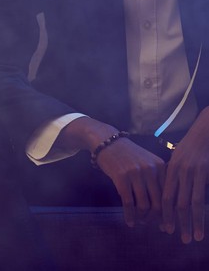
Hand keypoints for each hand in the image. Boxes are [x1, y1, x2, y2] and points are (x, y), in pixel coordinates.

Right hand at [94, 138, 165, 228]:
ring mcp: (136, 174)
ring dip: (142, 218)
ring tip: (139, 221)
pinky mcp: (121, 178)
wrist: (106, 141)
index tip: (164, 222)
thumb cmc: (127, 154)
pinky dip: (129, 215)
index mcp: (160, 167)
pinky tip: (129, 222)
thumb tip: (164, 205)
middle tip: (150, 224)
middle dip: (155, 218)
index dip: (168, 212)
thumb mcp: (147, 162)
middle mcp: (151, 170)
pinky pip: (128, 203)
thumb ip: (157, 178)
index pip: (169, 195)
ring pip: (144, 205)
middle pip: (159, 203)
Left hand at [161, 108, 208, 242]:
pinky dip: (202, 212)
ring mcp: (192, 173)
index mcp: (171, 170)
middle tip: (181, 239)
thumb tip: (171, 189)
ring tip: (194, 237)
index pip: (165, 197)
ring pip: (190, 203)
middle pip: (176, 203)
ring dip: (192, 222)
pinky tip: (203, 223)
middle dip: (177, 222)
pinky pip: (201, 196)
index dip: (164, 213)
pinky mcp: (204, 173)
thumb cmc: (193, 144)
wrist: (205, 130)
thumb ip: (174, 174)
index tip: (166, 228)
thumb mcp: (178, 157)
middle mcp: (179, 173)